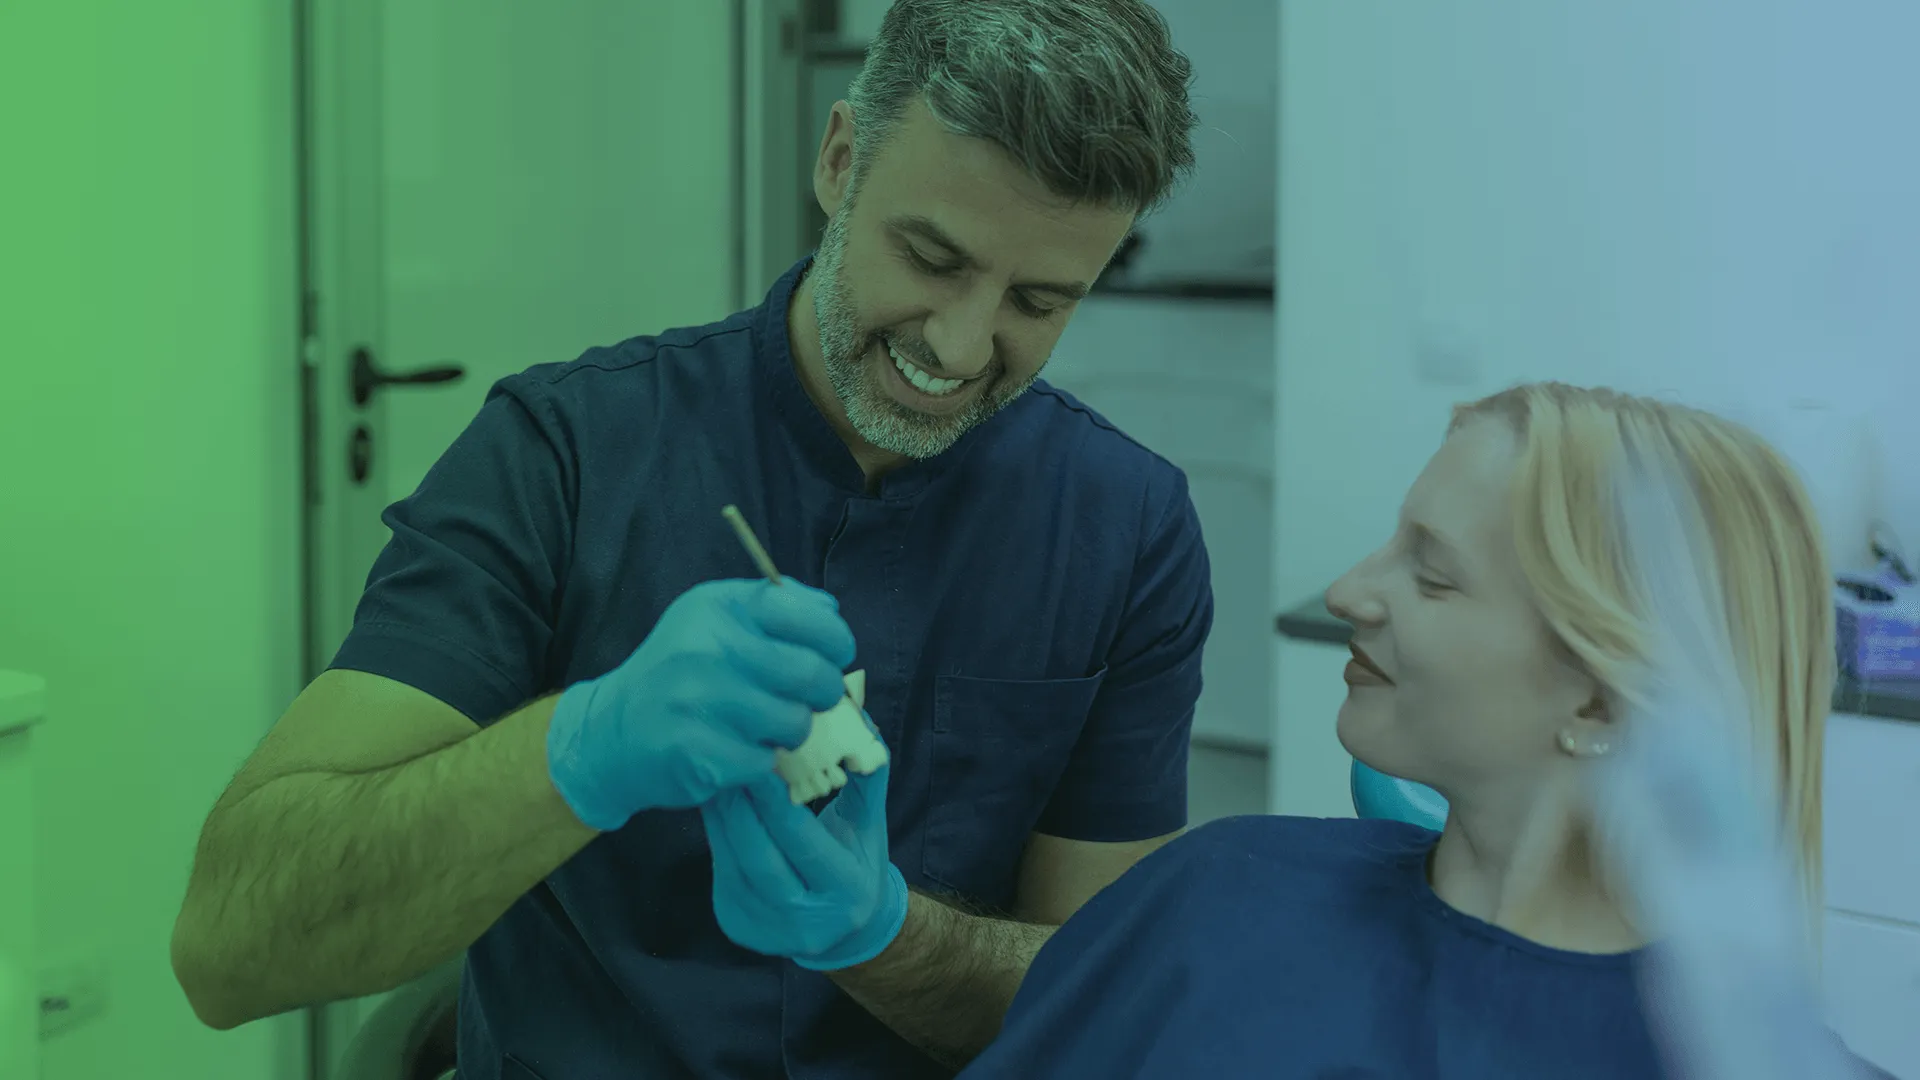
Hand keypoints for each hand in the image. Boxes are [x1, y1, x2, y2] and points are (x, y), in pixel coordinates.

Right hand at [546, 578, 855, 830]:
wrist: (610, 730)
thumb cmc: (678, 672)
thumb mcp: (713, 620)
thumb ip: (774, 606)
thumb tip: (831, 610)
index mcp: (717, 608)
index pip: (805, 614)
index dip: (835, 639)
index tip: (833, 655)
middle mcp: (706, 648)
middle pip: (810, 673)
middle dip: (824, 692)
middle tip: (811, 700)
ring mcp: (698, 701)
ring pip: (795, 723)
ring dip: (791, 732)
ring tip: (765, 726)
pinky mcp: (696, 752)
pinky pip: (766, 762)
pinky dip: (760, 762)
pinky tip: (735, 750)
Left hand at [702, 744, 908, 970]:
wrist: (846, 929)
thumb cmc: (858, 862)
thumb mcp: (870, 824)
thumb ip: (868, 777)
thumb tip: (861, 722)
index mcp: (847, 891)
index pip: (805, 844)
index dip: (778, 804)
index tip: (760, 762)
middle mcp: (807, 921)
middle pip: (762, 858)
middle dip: (741, 806)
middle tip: (725, 760)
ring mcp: (767, 929)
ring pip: (733, 864)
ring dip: (721, 817)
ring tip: (714, 775)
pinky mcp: (738, 925)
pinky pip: (721, 870)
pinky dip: (715, 832)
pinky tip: (712, 802)